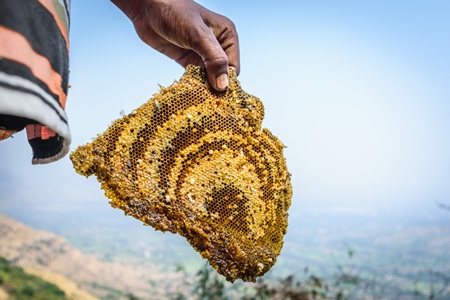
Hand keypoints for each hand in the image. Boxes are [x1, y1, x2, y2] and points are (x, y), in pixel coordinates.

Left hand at [112, 0, 239, 90]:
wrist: (146, 7)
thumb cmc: (174, 12)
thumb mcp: (198, 35)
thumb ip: (213, 59)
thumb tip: (223, 86)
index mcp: (227, 36)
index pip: (233, 67)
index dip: (226, 82)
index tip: (218, 97)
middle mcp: (217, 46)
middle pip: (222, 75)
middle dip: (215, 87)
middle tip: (207, 103)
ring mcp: (202, 54)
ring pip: (208, 78)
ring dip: (203, 89)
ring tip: (199, 102)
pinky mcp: (187, 60)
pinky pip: (195, 78)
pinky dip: (193, 86)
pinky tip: (189, 94)